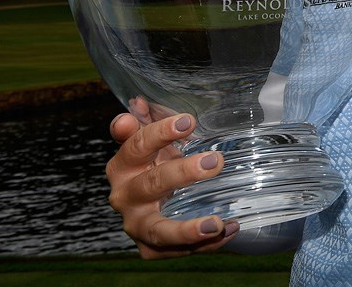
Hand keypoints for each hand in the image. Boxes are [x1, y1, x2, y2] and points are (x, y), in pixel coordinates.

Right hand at [105, 108, 237, 257]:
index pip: (136, 145)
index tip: (188, 121)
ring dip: (187, 229)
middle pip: (151, 184)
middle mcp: (125, 195)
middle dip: (182, 173)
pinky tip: (229, 229)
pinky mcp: (149, 247)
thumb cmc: (155, 163)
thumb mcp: (153, 140)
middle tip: (215, 162)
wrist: (151, 202)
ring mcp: (136, 224)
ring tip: (216, 223)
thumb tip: (138, 102)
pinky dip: (204, 244)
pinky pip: (176, 250)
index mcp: (123, 164)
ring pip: (157, 230)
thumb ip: (147, 121)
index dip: (160, 132)